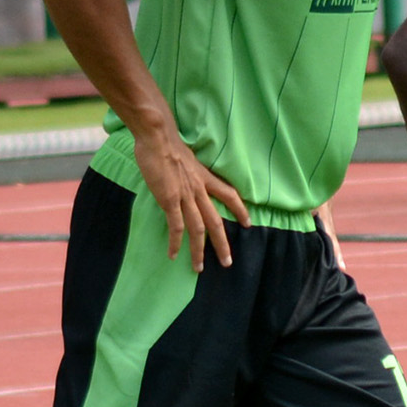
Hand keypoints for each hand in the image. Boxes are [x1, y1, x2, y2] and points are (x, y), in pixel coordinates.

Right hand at [131, 122, 246, 271]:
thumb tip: (183, 180)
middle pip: (216, 221)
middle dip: (222, 243)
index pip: (229, 194)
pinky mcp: (170, 200)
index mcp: (205, 178)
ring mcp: (186, 196)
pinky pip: (176, 226)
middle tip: (227, 262)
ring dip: (199, 251)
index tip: (248, 222)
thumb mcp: (186, 158)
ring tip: (199, 268)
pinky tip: (174, 255)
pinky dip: (176, 242)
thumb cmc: (167, 144)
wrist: (158, 138)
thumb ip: (188, 173)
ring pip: (198, 229)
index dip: (240, 209)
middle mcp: (200, 190)